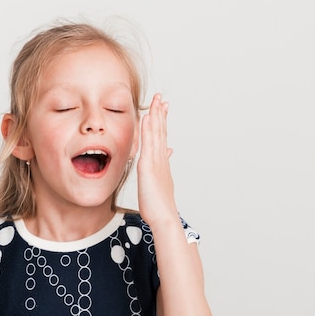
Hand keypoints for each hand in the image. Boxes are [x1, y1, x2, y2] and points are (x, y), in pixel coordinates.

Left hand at [136, 93, 177, 226]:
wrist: (163, 218)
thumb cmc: (159, 206)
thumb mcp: (160, 185)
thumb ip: (161, 170)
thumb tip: (167, 157)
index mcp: (161, 164)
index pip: (161, 138)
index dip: (162, 123)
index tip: (163, 109)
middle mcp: (160, 160)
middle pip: (161, 132)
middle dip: (160, 114)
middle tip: (161, 98)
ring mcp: (155, 162)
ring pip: (156, 134)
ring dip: (156, 116)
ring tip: (156, 101)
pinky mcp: (148, 167)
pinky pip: (148, 144)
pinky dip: (148, 130)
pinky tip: (148, 118)